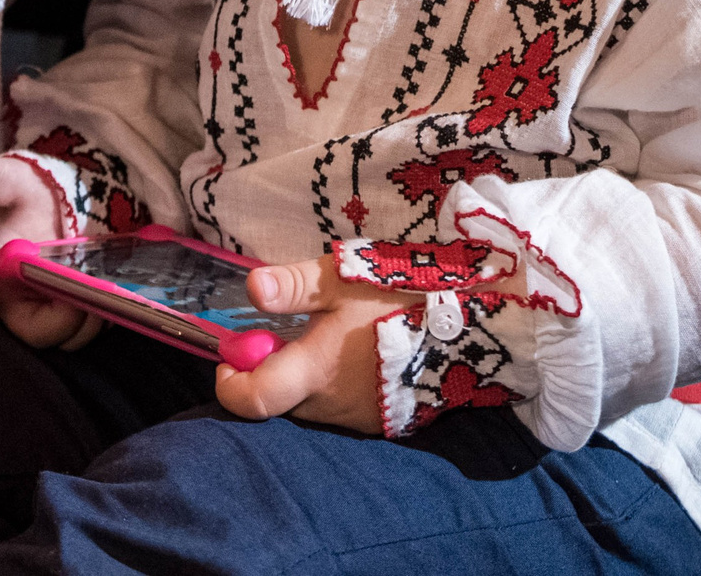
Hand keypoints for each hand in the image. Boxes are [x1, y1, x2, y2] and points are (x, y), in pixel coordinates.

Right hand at [0, 147, 100, 354]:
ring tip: (98, 281)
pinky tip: (106, 294)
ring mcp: (43, 315)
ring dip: (88, 314)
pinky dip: (101, 319)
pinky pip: (86, 335)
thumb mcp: (15, 182)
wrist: (71, 212)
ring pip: (66, 336)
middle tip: (85, 284)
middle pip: (35, 330)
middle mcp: (14, 301)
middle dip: (63, 314)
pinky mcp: (70, 323)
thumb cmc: (34, 199)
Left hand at [210, 258, 413, 432]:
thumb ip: (293, 286)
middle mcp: (331, 406)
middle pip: (280, 400)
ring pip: (312, 405)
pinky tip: (358, 355)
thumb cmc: (401, 298)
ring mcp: (360, 419)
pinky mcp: (384, 421)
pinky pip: (343, 409)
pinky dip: (337, 387)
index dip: (229, 383)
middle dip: (272, 371)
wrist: (472, 327)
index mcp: (314, 372)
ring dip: (307, 378)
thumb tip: (251, 288)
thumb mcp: (344, 278)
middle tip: (287, 333)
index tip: (228, 358)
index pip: (251, 401)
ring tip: (330, 339)